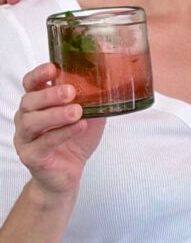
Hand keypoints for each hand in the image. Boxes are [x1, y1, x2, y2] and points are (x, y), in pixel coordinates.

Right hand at [13, 63, 105, 198]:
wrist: (67, 174)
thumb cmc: (76, 140)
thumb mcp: (89, 114)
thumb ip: (93, 98)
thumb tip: (112, 79)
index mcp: (38, 104)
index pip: (30, 83)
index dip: (39, 74)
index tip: (53, 68)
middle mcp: (26, 118)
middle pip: (29, 101)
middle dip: (50, 94)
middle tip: (70, 91)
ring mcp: (25, 138)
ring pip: (32, 122)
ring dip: (56, 114)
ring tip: (76, 111)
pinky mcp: (31, 156)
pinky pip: (44, 143)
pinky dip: (63, 133)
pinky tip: (78, 126)